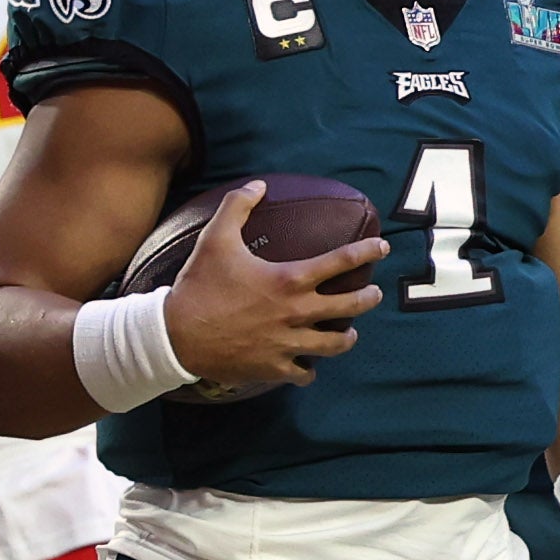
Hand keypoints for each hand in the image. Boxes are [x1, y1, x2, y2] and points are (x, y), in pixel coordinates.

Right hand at [163, 180, 384, 393]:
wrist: (177, 335)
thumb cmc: (199, 285)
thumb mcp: (216, 238)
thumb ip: (238, 206)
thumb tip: (258, 185)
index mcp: (289, 280)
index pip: (341, 262)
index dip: (366, 252)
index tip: (382, 247)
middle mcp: (296, 313)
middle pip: (349, 307)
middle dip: (367, 298)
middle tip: (374, 295)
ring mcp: (288, 344)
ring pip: (333, 345)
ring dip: (346, 338)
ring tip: (350, 334)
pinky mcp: (274, 368)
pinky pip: (303, 374)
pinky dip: (308, 371)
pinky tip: (309, 368)